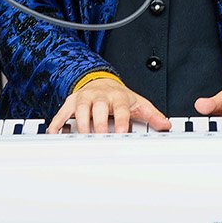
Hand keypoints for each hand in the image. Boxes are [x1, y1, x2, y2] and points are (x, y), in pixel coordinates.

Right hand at [50, 74, 170, 133]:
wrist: (102, 82)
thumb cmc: (120, 97)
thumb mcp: (138, 103)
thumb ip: (152, 115)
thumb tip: (166, 125)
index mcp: (118, 96)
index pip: (121, 109)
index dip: (121, 121)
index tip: (121, 134)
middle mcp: (101, 96)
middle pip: (99, 108)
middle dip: (99, 124)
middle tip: (100, 139)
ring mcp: (85, 97)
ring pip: (81, 109)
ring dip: (81, 124)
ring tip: (82, 140)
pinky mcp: (72, 101)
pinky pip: (63, 112)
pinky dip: (58, 122)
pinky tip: (55, 133)